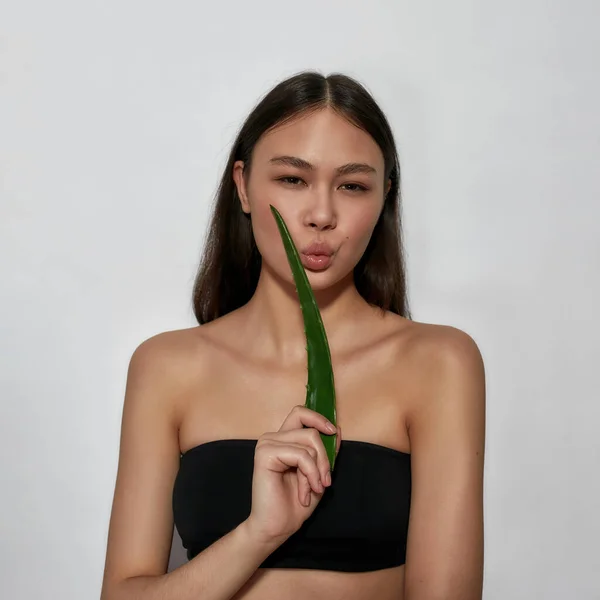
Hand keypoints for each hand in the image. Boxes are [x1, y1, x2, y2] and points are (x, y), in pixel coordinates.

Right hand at [244, 405, 341, 546]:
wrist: (277, 527)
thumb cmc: (295, 503)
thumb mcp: (318, 473)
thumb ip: (325, 451)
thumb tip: (337, 429)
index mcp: (283, 439)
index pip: (300, 413)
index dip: (318, 418)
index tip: (333, 431)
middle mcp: (273, 437)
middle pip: (310, 429)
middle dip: (324, 456)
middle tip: (325, 480)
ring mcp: (267, 444)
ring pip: (308, 441)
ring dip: (317, 470)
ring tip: (313, 489)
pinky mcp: (265, 454)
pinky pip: (301, 455)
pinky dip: (309, 474)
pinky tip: (304, 493)